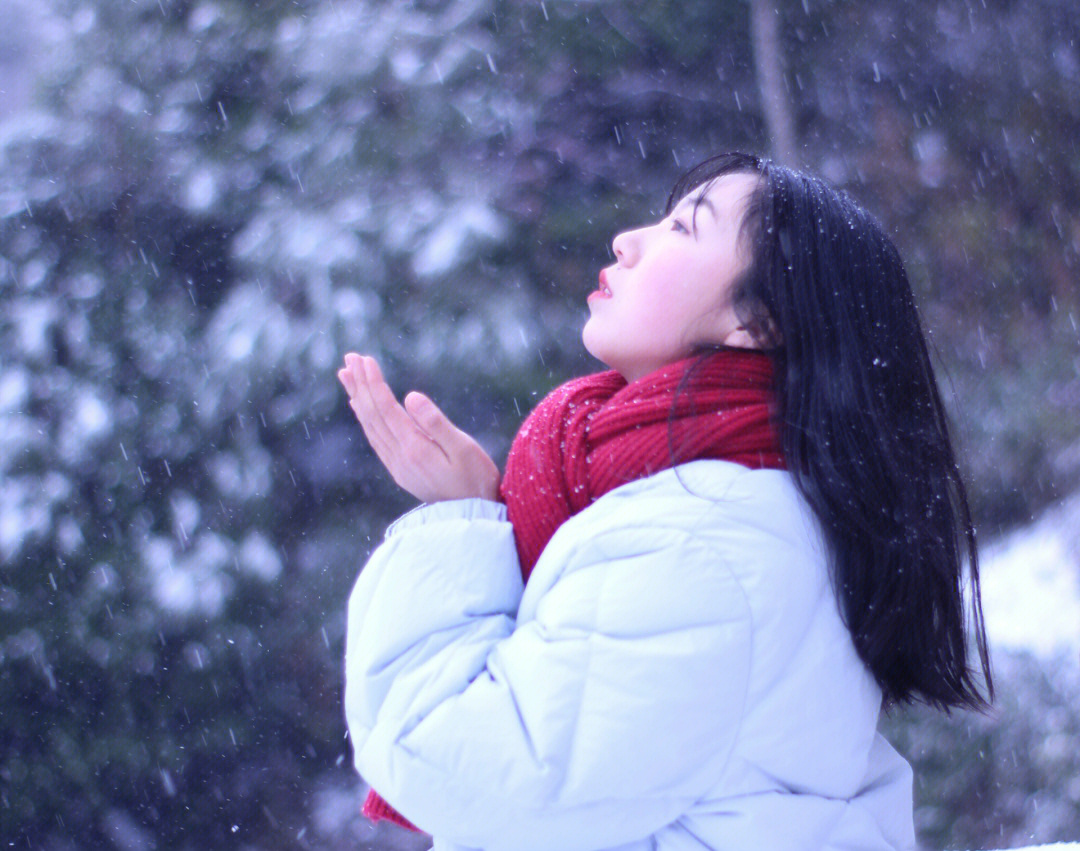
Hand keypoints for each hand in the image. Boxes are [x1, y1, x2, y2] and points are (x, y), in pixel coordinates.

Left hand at [337, 353, 501, 502]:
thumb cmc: (476, 480)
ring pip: (370, 426)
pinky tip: (361, 407)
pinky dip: (365, 418)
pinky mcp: (401, 470)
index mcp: (414, 448)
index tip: (365, 360)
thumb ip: (436, 423)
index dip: (374, 383)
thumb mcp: (464, 449)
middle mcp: (399, 457)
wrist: (473, 518)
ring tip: (347, 375)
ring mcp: (398, 465)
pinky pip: (375, 438)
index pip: (387, 409)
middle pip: (372, 415)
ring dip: (358, 398)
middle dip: (360, 385)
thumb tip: (410, 396)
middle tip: (349, 358)